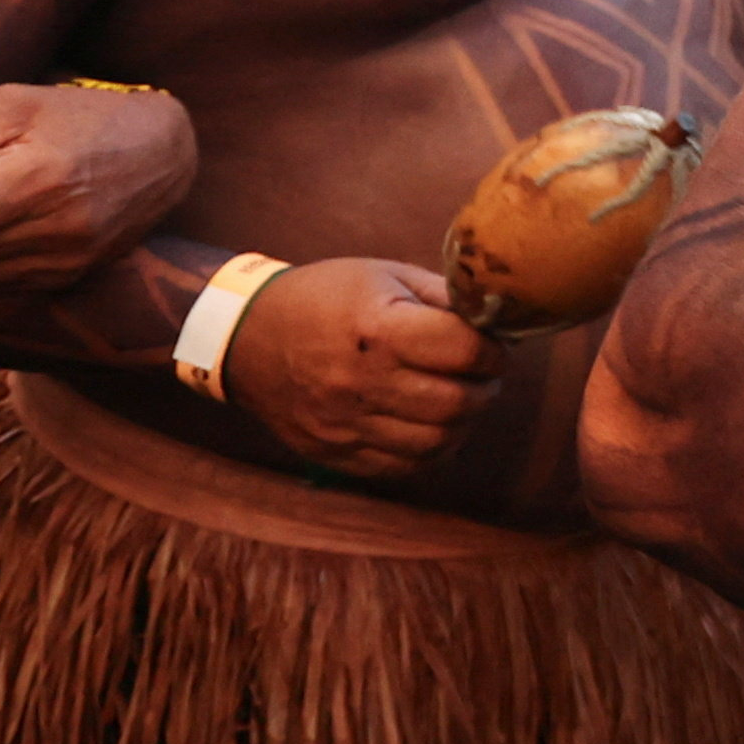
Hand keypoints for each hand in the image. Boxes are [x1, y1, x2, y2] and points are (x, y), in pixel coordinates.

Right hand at [221, 257, 507, 482]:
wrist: (246, 338)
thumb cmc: (323, 298)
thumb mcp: (384, 275)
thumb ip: (443, 297)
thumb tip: (496, 318)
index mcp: (377, 330)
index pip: (465, 352)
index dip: (492, 350)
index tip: (493, 346)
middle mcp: (361, 383)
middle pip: (457, 404)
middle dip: (486, 389)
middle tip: (484, 375)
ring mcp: (346, 425)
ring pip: (437, 443)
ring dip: (463, 423)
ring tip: (461, 399)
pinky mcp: (335, 454)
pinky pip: (405, 467)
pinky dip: (432, 450)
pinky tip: (432, 425)